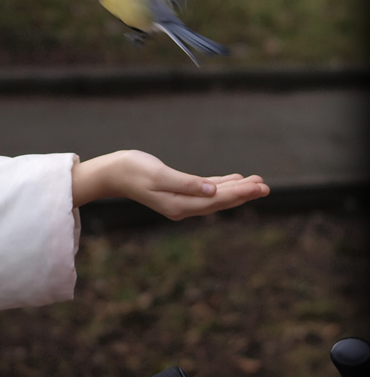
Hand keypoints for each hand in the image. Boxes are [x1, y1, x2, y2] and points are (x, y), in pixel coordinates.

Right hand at [72, 150, 269, 219]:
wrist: (110, 173)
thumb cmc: (131, 169)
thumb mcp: (158, 174)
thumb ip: (186, 183)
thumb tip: (212, 191)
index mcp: (179, 205)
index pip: (216, 200)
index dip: (239, 193)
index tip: (259, 186)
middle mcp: (182, 207)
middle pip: (219, 201)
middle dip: (243, 193)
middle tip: (265, 185)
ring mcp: (180, 202)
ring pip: (215, 197)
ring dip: (235, 189)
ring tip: (257, 182)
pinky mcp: (177, 193)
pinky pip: (205, 191)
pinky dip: (220, 185)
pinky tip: (233, 179)